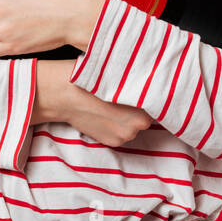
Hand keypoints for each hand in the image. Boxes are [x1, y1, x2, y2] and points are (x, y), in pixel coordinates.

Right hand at [32, 59, 152, 146]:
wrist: (64, 95)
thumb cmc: (91, 81)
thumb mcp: (120, 77)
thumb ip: (138, 86)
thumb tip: (152, 86)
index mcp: (142, 110)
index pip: (157, 105)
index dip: (149, 97)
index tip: (142, 91)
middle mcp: (136, 127)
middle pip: (146, 117)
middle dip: (139, 109)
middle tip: (124, 96)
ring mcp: (123, 137)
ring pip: (133, 126)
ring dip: (128, 119)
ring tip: (113, 105)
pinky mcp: (111, 142)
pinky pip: (121, 134)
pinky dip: (117, 126)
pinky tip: (106, 114)